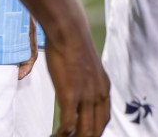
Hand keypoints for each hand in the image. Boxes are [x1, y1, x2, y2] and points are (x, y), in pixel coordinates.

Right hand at [43, 17, 109, 136]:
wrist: (69, 30)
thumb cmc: (73, 44)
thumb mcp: (86, 66)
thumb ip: (86, 80)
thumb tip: (77, 87)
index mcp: (104, 88)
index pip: (104, 120)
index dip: (94, 132)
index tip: (82, 135)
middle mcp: (99, 94)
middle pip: (96, 130)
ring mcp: (86, 96)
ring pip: (84, 132)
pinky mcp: (71, 95)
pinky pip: (68, 126)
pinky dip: (61, 135)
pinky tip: (54, 136)